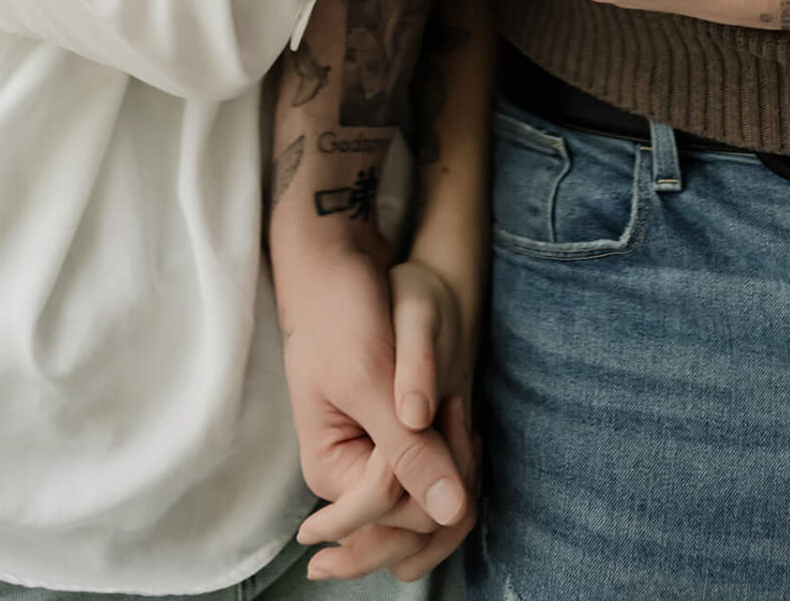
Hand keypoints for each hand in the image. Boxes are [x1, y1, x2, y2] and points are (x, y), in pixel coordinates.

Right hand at [280, 234, 476, 584]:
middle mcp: (352, 479)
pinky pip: (437, 475)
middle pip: (417, 520)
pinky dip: (456, 449)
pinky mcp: (397, 443)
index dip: (425, 471)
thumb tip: (453, 513)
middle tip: (454, 405)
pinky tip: (456, 410)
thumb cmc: (341, 315)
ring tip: (455, 405)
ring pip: (433, 503)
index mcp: (331, 473)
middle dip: (448, 470)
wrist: (338, 268)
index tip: (436, 409)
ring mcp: (375, 462)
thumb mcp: (371, 381)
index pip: (394, 514)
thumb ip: (409, 450)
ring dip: (458, 461)